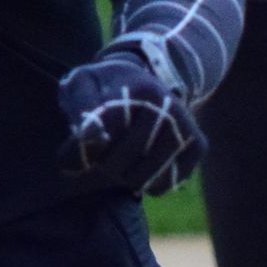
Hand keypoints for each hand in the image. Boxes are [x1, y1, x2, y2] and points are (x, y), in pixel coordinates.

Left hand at [58, 40, 202, 197]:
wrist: (144, 81)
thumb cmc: (104, 89)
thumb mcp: (82, 83)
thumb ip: (80, 105)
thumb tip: (91, 135)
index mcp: (137, 87)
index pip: (105, 130)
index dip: (82, 151)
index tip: (68, 157)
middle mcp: (167, 105)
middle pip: (125, 158)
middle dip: (102, 166)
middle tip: (94, 161)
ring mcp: (186, 125)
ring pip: (146, 176)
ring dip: (124, 179)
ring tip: (115, 165)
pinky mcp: (198, 144)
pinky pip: (168, 182)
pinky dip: (149, 184)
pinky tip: (139, 167)